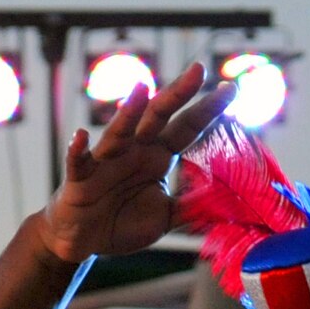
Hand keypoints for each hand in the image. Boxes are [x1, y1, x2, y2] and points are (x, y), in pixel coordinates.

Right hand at [35, 62, 233, 264]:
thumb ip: (189, 206)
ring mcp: (107, 160)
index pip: (187, 128)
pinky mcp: (81, 177)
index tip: (231, 89)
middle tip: (199, 70)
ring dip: (129, 112)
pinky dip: (78, 149)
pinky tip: (82, 137)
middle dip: (178, 93)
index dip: (208, 110)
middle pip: (158, 117)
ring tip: (141, 89)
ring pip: (119, 132)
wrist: (84, 238)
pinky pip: (78, 160)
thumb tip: (222, 198)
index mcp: (158, 156)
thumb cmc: (122, 221)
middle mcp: (135, 150)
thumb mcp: (164, 217)